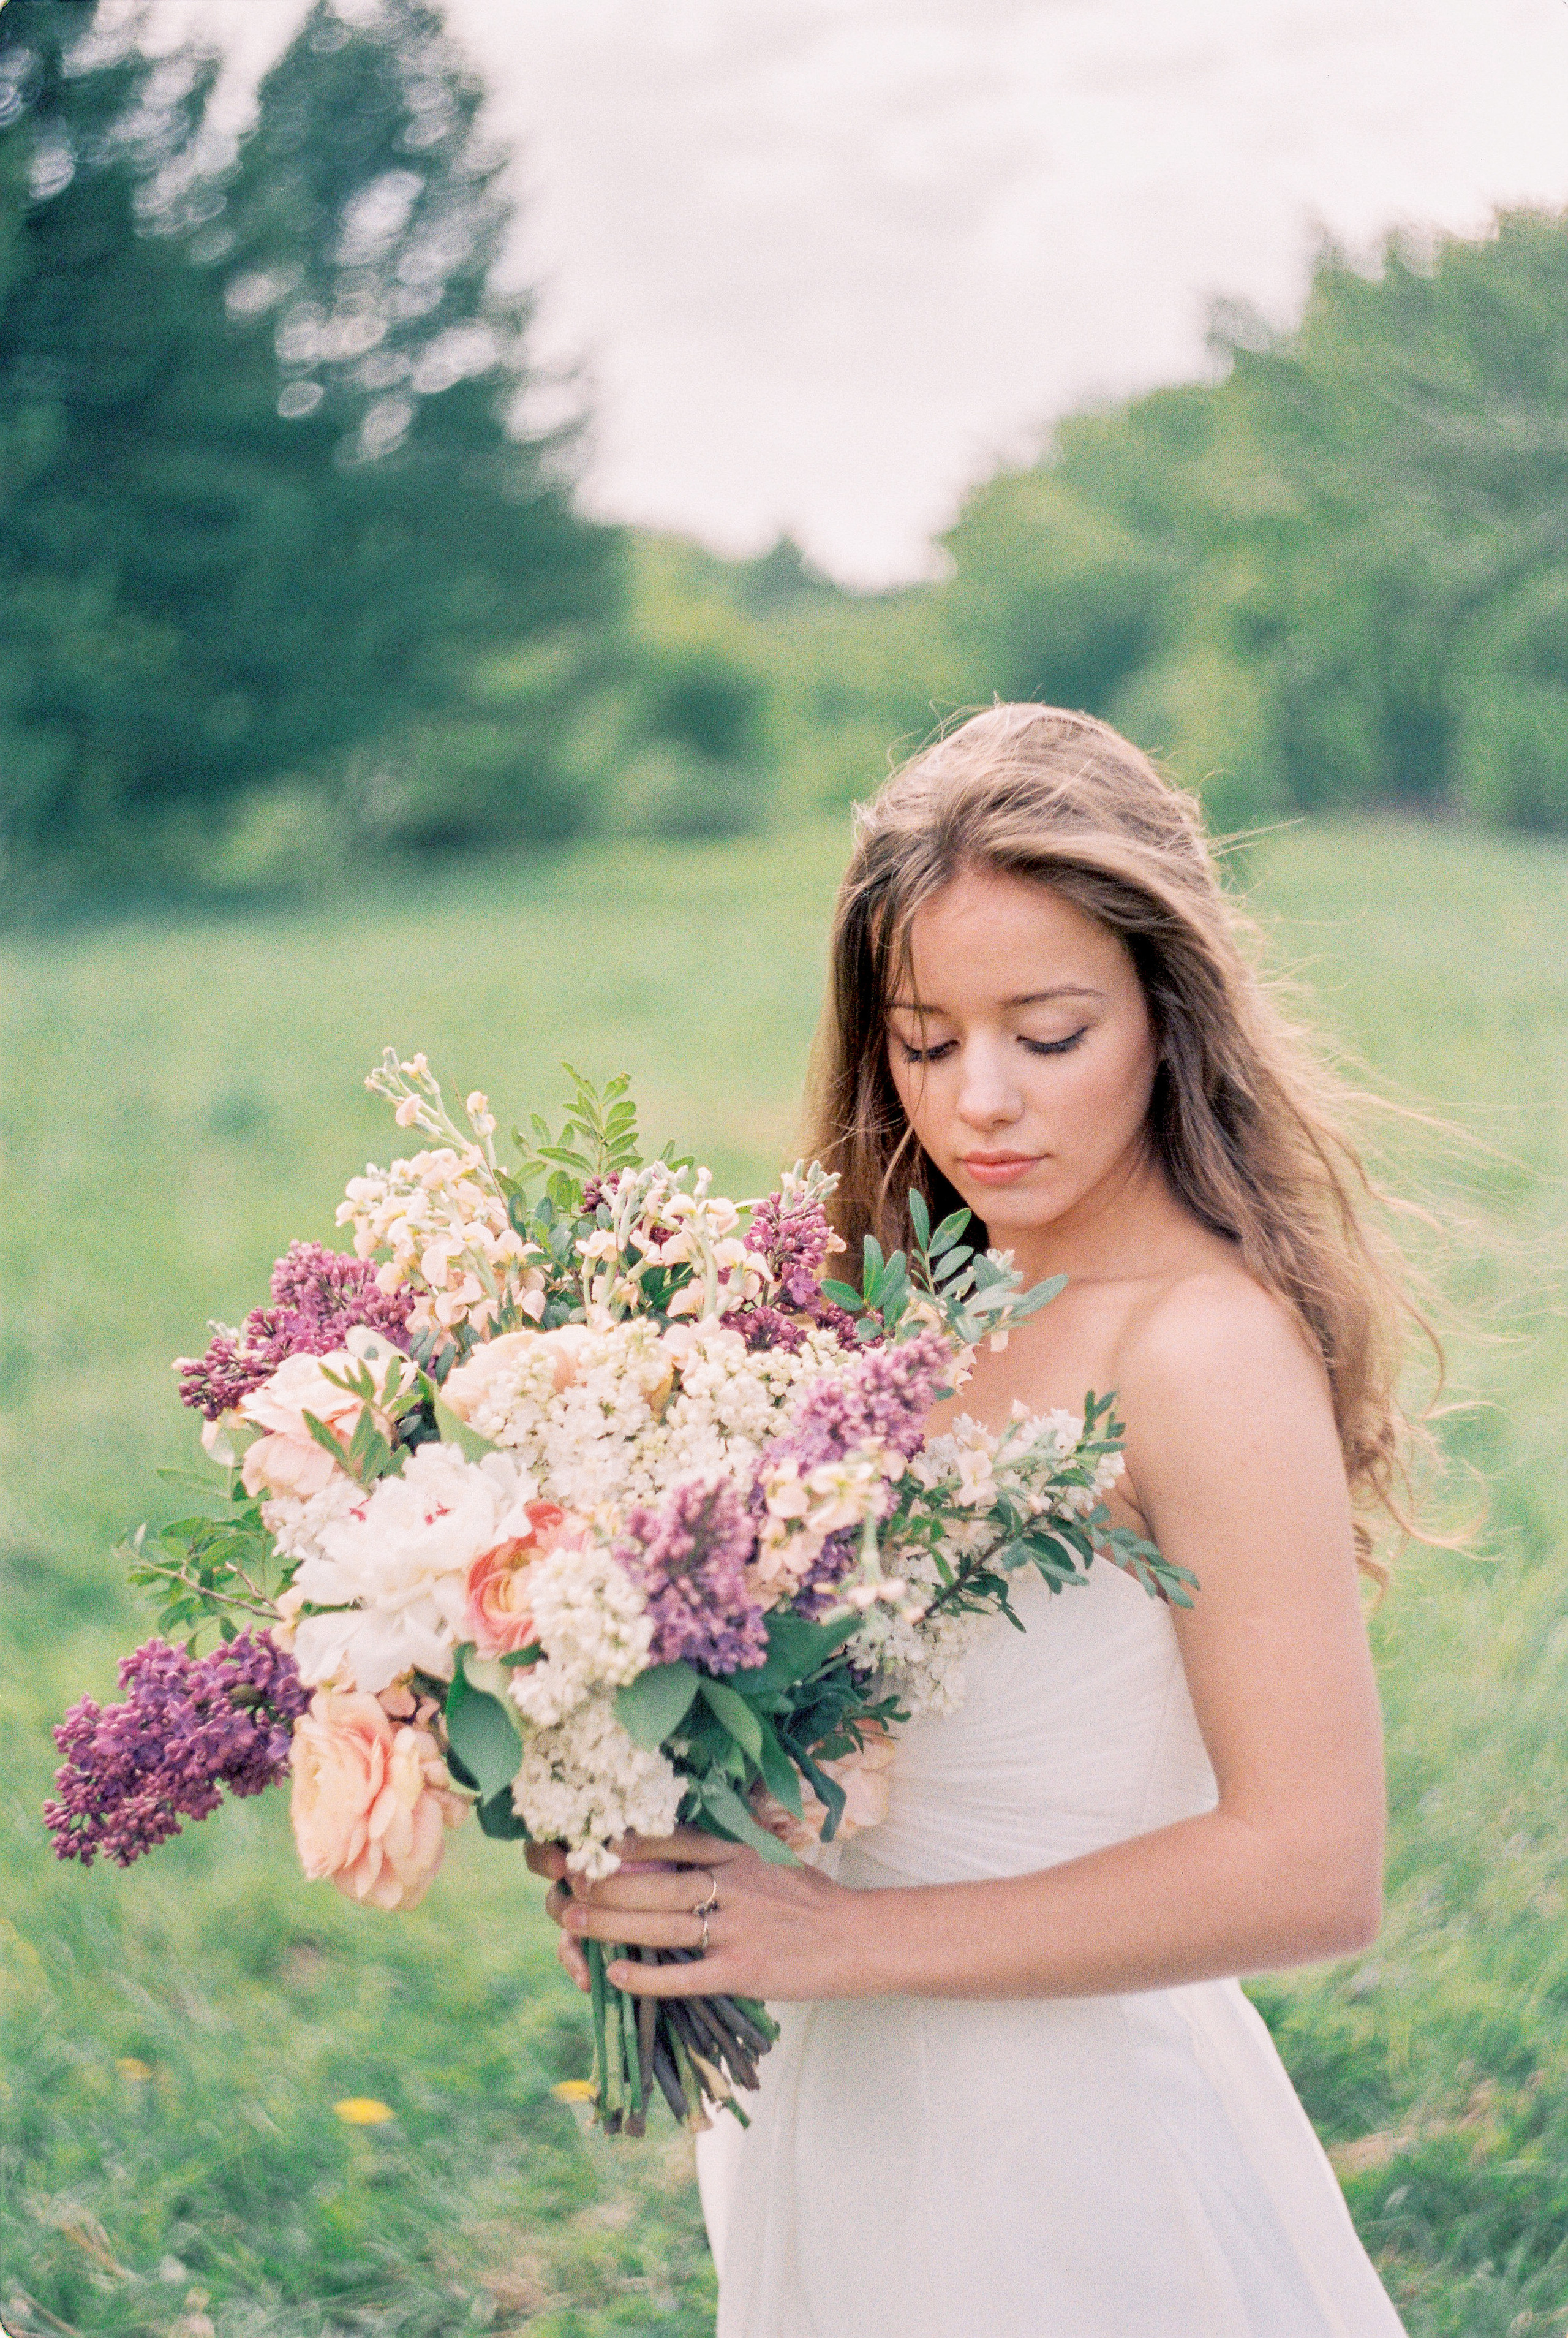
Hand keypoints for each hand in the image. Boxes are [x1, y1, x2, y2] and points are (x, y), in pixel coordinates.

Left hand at [525, 1828, 854, 2001]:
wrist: (857, 1938)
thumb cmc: (809, 1899)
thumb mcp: (771, 1857)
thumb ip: (726, 1849)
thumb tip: (675, 1839)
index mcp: (740, 1852)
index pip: (675, 1839)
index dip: (630, 1841)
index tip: (593, 1840)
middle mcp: (736, 1885)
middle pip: (658, 1882)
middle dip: (608, 1884)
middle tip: (570, 1884)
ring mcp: (739, 1930)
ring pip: (663, 1924)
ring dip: (614, 1924)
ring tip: (576, 1921)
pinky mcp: (744, 1971)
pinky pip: (686, 1975)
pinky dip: (648, 1976)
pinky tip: (616, 1974)